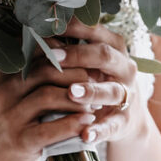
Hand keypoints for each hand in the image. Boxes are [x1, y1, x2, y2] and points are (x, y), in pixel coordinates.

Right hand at [0, 53, 96, 160]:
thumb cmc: (10, 126)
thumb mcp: (14, 97)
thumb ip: (34, 78)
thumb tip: (72, 58)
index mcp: (7, 77)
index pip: (37, 53)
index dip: (66, 52)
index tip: (87, 58)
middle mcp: (6, 92)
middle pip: (45, 71)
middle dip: (76, 73)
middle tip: (96, 80)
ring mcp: (11, 117)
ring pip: (47, 96)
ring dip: (77, 98)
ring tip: (94, 103)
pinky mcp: (20, 142)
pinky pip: (50, 129)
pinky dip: (73, 123)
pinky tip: (87, 122)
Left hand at [49, 18, 147, 146]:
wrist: (123, 116)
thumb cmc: (95, 80)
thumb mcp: (86, 62)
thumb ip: (66, 49)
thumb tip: (33, 36)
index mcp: (113, 47)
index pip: (95, 31)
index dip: (73, 28)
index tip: (49, 27)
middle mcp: (124, 68)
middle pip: (104, 56)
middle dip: (78, 55)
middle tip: (54, 57)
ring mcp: (126, 94)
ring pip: (111, 90)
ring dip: (91, 91)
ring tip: (71, 92)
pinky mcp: (123, 121)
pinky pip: (112, 125)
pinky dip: (99, 130)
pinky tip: (85, 134)